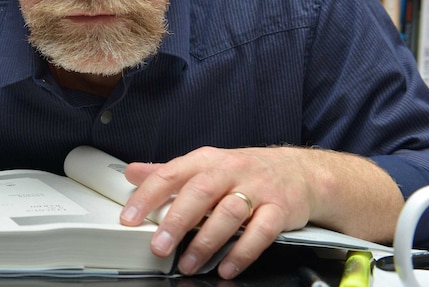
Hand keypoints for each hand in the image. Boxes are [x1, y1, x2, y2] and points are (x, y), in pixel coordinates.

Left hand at [120, 146, 314, 278]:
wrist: (298, 171)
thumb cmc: (244, 171)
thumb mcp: (204, 165)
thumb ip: (169, 173)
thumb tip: (131, 173)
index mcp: (206, 160)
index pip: (170, 174)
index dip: (147, 196)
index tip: (129, 218)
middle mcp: (230, 171)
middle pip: (199, 193)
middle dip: (176, 221)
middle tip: (159, 246)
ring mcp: (257, 189)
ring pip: (228, 213)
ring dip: (206, 242)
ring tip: (187, 264)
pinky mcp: (280, 209)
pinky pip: (261, 232)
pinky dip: (242, 252)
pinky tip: (226, 267)